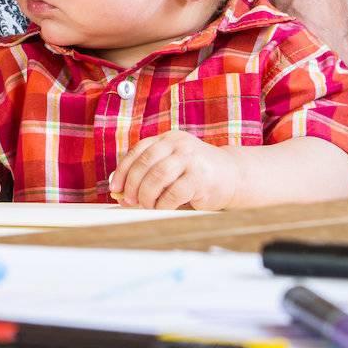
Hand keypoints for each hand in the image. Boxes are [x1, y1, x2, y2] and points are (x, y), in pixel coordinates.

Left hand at [110, 130, 241, 209]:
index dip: (123, 170)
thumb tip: (119, 191)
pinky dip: (163, 203)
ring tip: (146, 205)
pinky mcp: (200, 177)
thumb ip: (148, 172)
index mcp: (168, 139)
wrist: (233, 176)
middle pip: (145, 163)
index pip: (138, 151)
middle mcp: (179, 144)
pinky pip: (173, 192)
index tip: (115, 188)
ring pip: (157, 176)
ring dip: (146, 195)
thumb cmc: (196, 173)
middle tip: (129, 201)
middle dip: (132, 185)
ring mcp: (191, 159)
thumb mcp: (171, 165)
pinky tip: (161, 208)